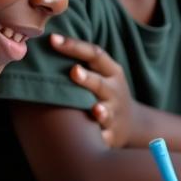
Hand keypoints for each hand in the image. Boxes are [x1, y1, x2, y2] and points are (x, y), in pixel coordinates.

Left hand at [50, 33, 139, 147]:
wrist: (133, 123)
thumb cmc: (106, 91)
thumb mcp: (103, 72)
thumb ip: (81, 59)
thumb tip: (47, 40)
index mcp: (111, 71)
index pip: (95, 54)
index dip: (74, 46)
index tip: (53, 39)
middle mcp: (114, 91)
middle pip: (100, 84)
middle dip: (88, 78)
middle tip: (74, 71)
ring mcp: (115, 113)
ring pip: (106, 112)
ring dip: (101, 111)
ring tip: (96, 110)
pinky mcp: (112, 134)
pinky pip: (105, 137)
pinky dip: (100, 139)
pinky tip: (94, 141)